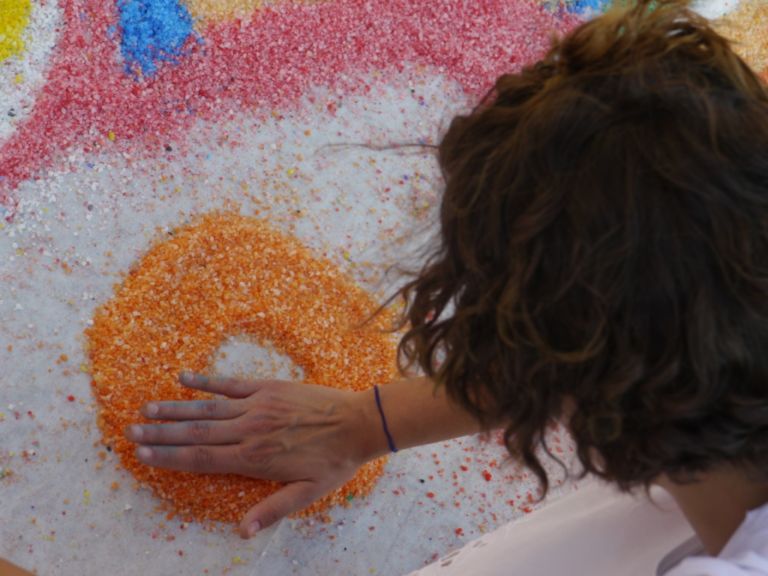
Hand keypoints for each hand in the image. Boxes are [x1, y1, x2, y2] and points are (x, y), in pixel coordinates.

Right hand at [125, 373, 381, 537]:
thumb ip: (272, 510)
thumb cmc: (333, 462)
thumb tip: (241, 532)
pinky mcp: (268, 388)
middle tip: (130, 431)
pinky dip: (206, 381)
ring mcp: (257, 406)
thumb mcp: (307, 494)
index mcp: (253, 458)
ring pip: (207, 408)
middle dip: (160, 434)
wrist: (358, 423)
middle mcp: (249, 430)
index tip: (142, 455)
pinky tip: (183, 378)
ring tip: (146, 409)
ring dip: (174, 409)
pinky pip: (230, 383)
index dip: (169, 457)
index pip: (201, 458)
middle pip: (195, 433)